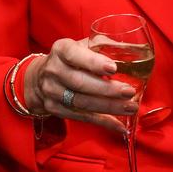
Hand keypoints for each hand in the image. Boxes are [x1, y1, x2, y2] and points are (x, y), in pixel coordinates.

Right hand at [21, 37, 138, 135]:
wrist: (40, 77)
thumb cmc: (70, 59)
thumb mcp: (81, 46)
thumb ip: (102, 46)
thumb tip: (132, 50)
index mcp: (61, 50)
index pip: (74, 55)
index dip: (93, 62)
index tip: (113, 68)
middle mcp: (53, 70)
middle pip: (80, 83)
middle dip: (107, 89)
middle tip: (129, 91)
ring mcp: (52, 92)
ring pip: (82, 103)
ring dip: (109, 107)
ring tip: (130, 107)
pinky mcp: (55, 109)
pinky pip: (82, 118)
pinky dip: (103, 122)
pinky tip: (119, 125)